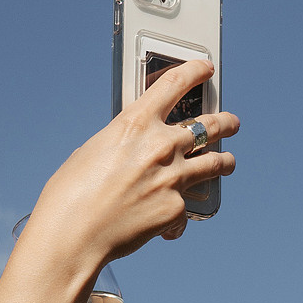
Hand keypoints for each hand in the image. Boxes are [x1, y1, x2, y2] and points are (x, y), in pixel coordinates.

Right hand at [26, 59, 237, 269]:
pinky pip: (187, 207)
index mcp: (136, 123)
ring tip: (228, 162)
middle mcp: (162, 145)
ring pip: (216, 163)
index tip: (205, 68)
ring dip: (225, 161)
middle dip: (225, 122)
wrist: (73, 234)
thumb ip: (124, 143)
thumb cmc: (71, 193)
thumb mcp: (94, 150)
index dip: (195, 71)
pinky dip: (179, 215)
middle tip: (231, 122)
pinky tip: (172, 223)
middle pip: (209, 124)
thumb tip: (136, 150)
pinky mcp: (177, 208)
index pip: (175, 84)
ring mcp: (174, 177)